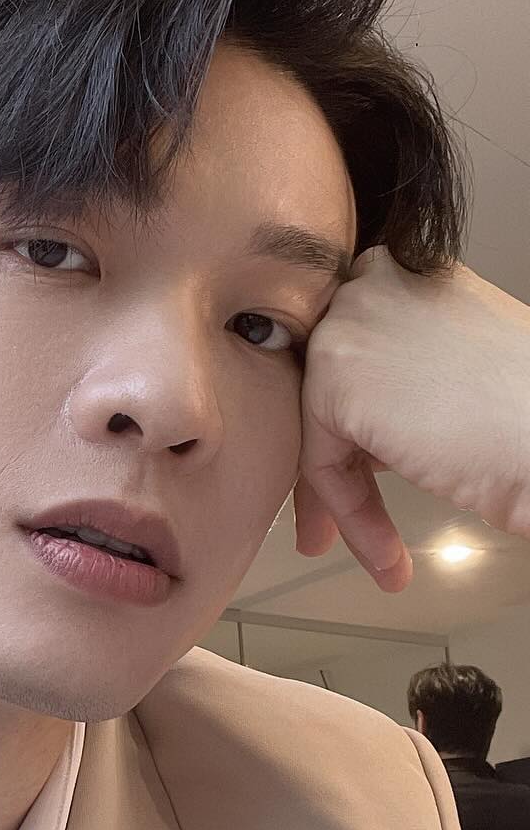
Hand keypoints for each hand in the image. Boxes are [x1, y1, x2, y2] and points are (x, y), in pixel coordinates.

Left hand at [294, 247, 529, 592]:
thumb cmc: (528, 411)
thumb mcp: (454, 368)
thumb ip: (399, 377)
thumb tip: (362, 422)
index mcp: (409, 274)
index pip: (354, 351)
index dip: (355, 422)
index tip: (364, 467)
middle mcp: (371, 286)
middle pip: (324, 389)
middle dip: (336, 465)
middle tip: (335, 525)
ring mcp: (346, 328)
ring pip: (319, 429)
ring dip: (345, 501)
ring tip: (379, 552)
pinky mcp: (331, 380)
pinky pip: (321, 464)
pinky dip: (351, 515)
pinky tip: (386, 555)